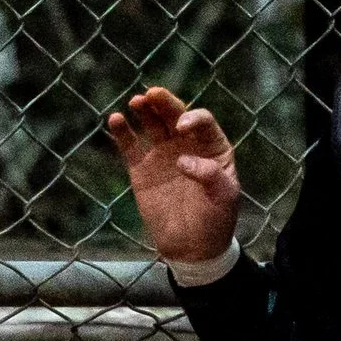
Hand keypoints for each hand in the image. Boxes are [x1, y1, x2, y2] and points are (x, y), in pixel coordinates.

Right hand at [106, 87, 240, 263]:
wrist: (192, 247)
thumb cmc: (216, 220)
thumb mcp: (224, 197)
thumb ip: (210, 176)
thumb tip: (183, 161)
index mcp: (213, 148)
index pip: (204, 123)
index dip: (194, 118)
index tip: (182, 126)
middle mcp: (187, 146)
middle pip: (175, 117)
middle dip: (165, 103)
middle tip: (152, 93)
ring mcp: (163, 155)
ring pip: (152, 126)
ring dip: (144, 111)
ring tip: (136, 101)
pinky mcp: (141, 169)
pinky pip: (130, 146)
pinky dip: (122, 133)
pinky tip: (115, 120)